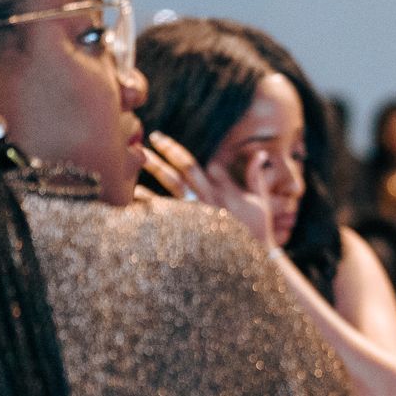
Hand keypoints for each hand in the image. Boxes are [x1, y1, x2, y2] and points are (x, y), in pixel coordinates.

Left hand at [139, 131, 274, 249]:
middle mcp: (210, 197)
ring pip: (174, 184)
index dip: (178, 153)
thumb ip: (255, 177)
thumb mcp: (260, 201)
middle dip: (168, 150)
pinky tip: (135, 191)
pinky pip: (166, 211)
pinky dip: (149, 200)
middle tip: (153, 137)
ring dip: (156, 168)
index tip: (161, 142)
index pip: (202, 164)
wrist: (253, 259)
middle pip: (186, 167)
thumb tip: (260, 154)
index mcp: (224, 189)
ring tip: (138, 158)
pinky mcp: (192, 226)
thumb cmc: (259, 230)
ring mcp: (200, 211)